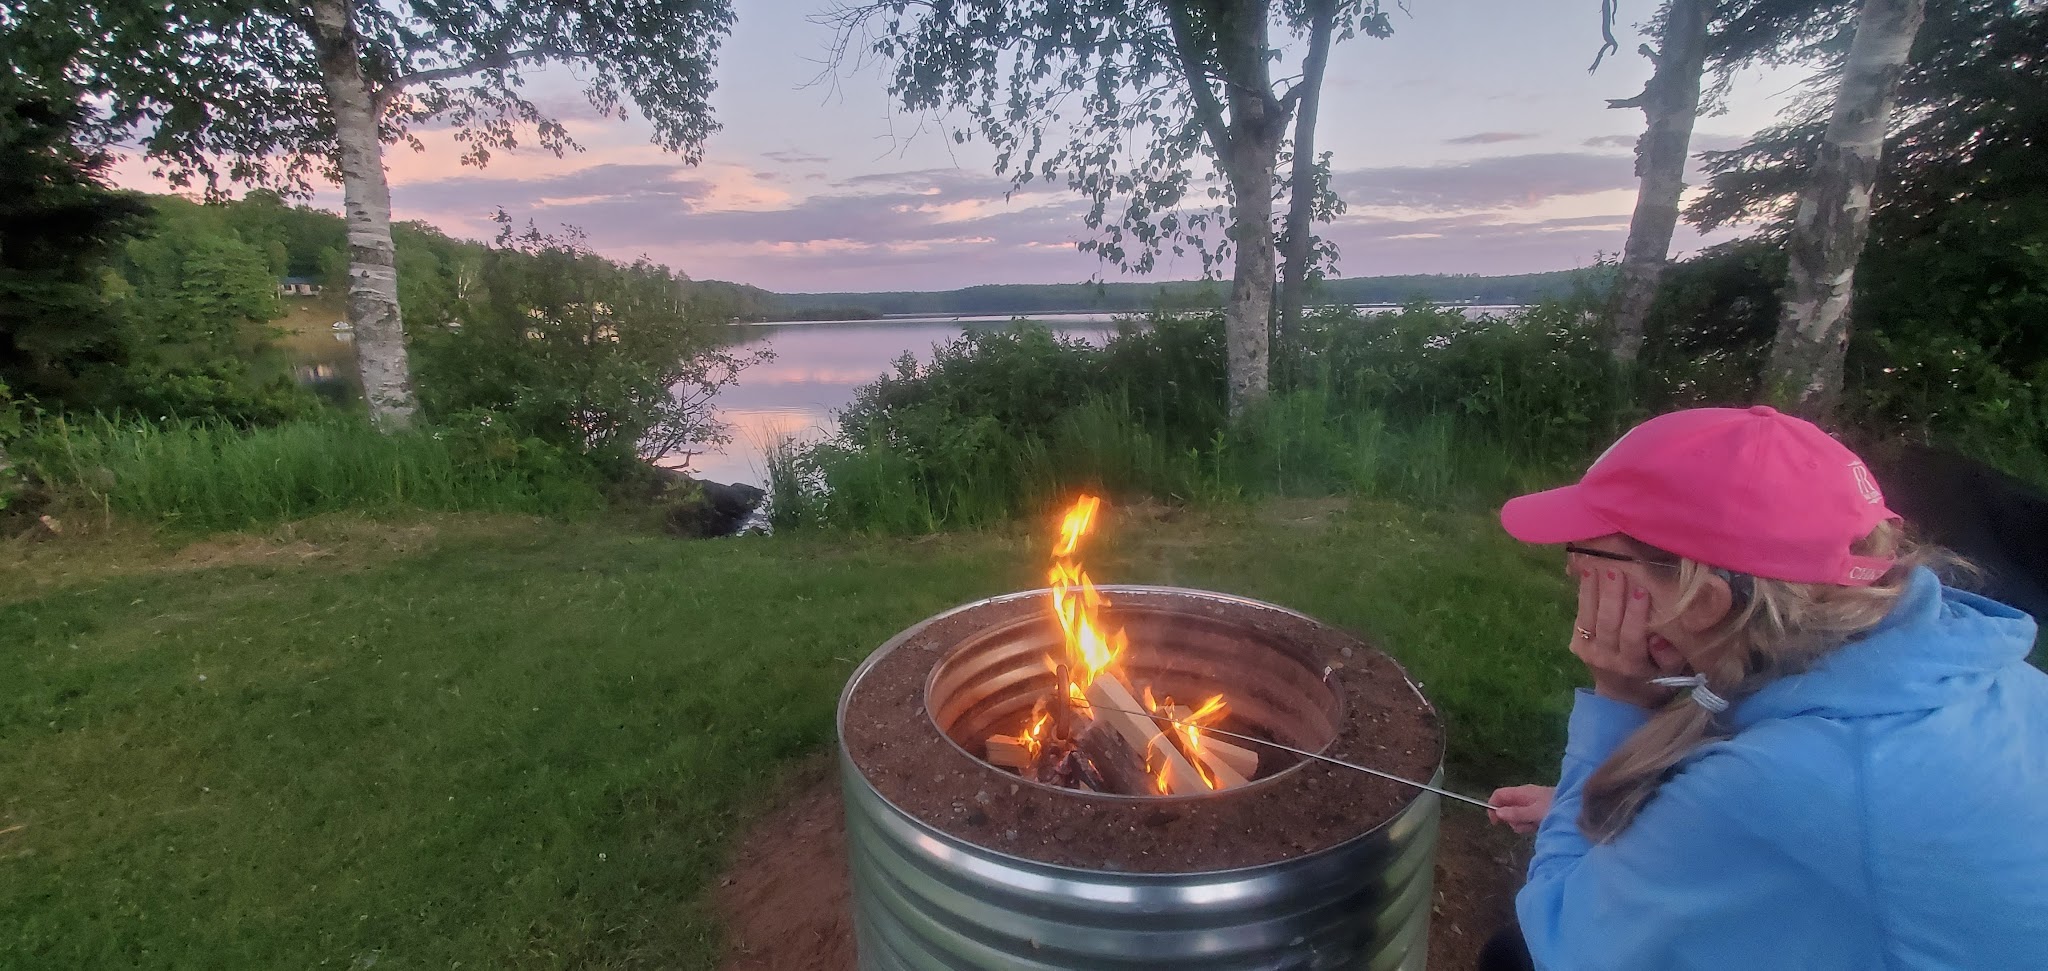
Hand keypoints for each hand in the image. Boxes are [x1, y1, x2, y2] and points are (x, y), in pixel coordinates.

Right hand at [1488, 785, 1553, 834]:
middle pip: (1507, 806)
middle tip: (1523, 824)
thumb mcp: (1535, 812)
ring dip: (1522, 823)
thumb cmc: (1555, 809)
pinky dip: (1530, 824)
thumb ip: (1516, 813)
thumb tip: (1497, 812)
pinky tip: (1539, 826)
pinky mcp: (1538, 812)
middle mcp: (1525, 796)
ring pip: (1516, 815)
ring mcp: (1532, 804)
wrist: (1577, 810)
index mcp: (1522, 792)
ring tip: (1535, 825)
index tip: (1495, 823)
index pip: (1499, 795)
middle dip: (1511, 819)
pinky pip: (1526, 819)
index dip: (1492, 806)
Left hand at [1571, 566, 1687, 707]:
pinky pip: (1580, 616)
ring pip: (1589, 617)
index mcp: (1632, 666)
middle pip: (1608, 624)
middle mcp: (1607, 659)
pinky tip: (1587, 573)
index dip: (1635, 614)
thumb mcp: (1671, 675)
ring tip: (1597, 566)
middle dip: (1611, 596)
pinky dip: (1584, 594)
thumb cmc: (1654, 678)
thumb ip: (1670, 658)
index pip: (1632, 637)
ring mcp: (1588, 651)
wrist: (1621, 696)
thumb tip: (1658, 639)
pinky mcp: (1576, 643)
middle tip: (1616, 571)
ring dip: (1593, 590)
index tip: (1641, 590)